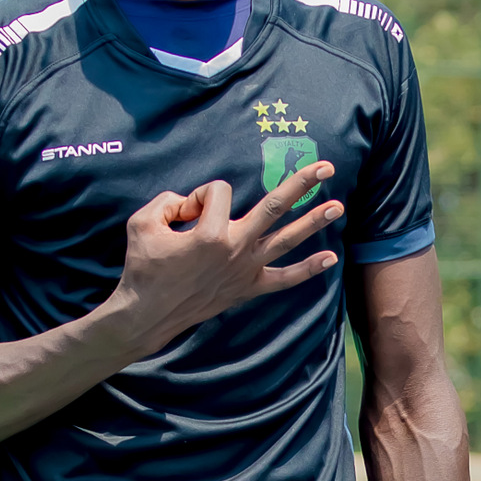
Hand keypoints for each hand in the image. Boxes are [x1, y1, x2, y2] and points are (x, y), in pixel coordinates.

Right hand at [101, 161, 343, 358]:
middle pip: (274, 207)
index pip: (217, 192)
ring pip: (286, 240)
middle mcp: (235, 249)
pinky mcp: (248, 288)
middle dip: (301, 184)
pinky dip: (307, 270)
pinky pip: (284, 279)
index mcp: (210, 232)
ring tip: (338, 207)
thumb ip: (167, 199)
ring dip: (314, 222)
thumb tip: (190, 201)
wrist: (148, 313)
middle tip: (325, 167)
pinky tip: (329, 259)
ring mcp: (245, 270)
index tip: (181, 213)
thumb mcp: (142, 221)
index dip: (198, 196)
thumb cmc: (143, 266)